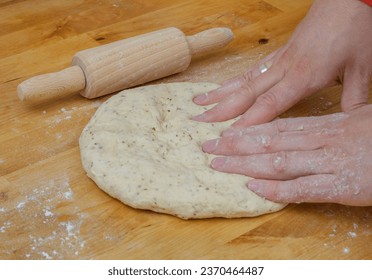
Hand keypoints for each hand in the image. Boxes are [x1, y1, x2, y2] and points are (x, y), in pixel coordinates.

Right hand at [193, 0, 371, 127]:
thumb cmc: (356, 29)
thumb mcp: (363, 68)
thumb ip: (355, 99)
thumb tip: (353, 125)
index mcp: (304, 76)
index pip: (269, 104)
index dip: (248, 122)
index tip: (228, 137)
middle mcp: (285, 69)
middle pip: (247, 93)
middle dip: (221, 110)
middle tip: (197, 121)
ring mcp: (279, 60)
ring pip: (243, 80)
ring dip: (220, 93)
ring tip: (198, 102)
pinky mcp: (279, 53)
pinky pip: (250, 69)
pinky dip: (233, 80)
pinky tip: (222, 87)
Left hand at [202, 105, 371, 205]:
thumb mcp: (355, 122)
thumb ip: (326, 128)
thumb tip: (302, 131)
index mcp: (324, 126)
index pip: (276, 128)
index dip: (247, 132)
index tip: (223, 134)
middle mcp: (320, 141)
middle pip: (269, 142)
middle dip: (235, 146)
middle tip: (207, 148)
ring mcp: (329, 163)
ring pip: (278, 162)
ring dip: (245, 165)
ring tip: (219, 165)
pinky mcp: (341, 186)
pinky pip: (303, 188)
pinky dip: (276, 189)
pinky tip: (253, 189)